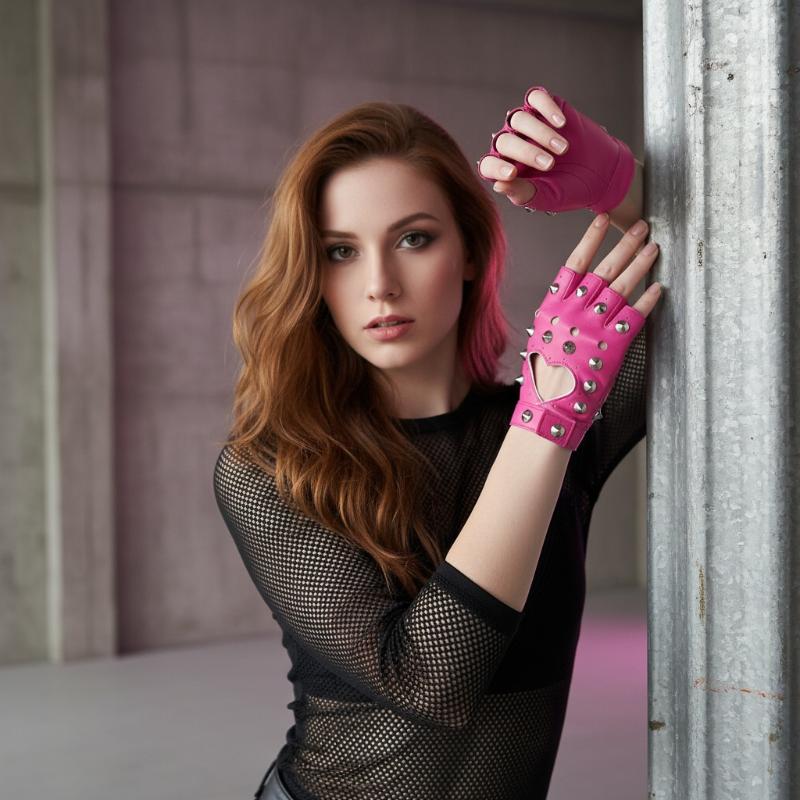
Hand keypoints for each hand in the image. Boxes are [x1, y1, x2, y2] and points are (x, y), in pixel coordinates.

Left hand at [477, 86, 634, 214]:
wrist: (602, 173)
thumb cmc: (571, 189)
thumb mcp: (547, 197)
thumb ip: (523, 193)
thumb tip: (498, 186)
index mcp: (507, 170)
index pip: (490, 165)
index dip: (496, 168)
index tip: (511, 174)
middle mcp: (513, 146)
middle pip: (505, 141)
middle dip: (526, 152)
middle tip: (549, 164)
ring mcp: (528, 125)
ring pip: (519, 119)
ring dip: (540, 133)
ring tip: (562, 148)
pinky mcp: (546, 108)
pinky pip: (536, 99)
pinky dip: (546, 108)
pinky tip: (561, 122)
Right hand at [531, 213, 660, 401]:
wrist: (550, 404)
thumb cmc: (543, 374)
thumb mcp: (541, 335)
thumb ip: (558, 312)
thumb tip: (570, 297)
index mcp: (555, 306)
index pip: (575, 262)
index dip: (591, 239)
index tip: (603, 220)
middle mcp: (576, 311)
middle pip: (605, 269)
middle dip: (625, 245)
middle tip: (641, 228)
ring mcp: (596, 326)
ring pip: (623, 286)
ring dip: (640, 265)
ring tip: (653, 249)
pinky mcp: (615, 344)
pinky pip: (636, 315)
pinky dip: (648, 300)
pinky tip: (658, 288)